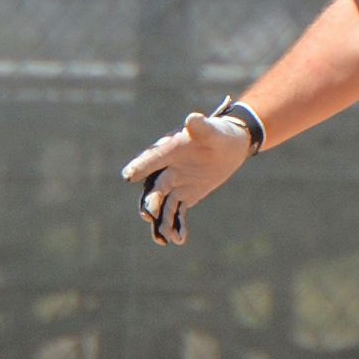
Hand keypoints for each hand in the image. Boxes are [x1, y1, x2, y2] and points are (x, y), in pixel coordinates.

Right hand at [120, 109, 254, 245]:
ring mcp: (175, 184)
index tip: (128, 176)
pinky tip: (180, 240)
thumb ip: (201, 127)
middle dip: (150, 202)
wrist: (230, 146)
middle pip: (154, 189)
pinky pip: (177, 213)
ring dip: (162, 222)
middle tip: (149, 215)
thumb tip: (192, 118)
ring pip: (163, 206)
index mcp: (169, 151)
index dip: (140, 166)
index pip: (152, 159)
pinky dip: (177, 226)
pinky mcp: (185, 196)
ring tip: (165, 239)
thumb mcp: (212, 131)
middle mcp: (167, 169)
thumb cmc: (219, 133)